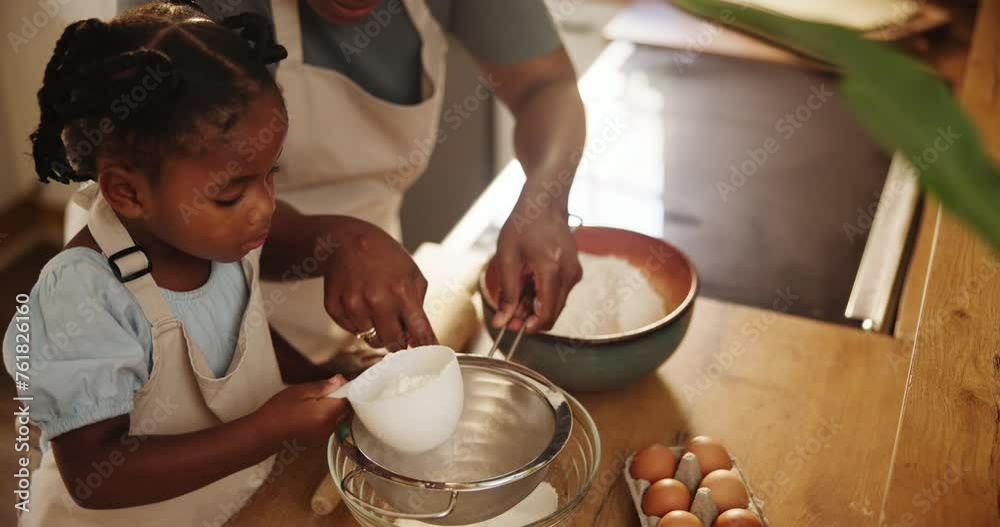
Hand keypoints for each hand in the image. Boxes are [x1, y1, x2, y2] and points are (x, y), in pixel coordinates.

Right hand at [256, 376, 351, 444]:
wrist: (263, 435)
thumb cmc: (278, 412)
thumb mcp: (300, 392)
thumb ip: (323, 387)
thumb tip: (340, 380)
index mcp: (328, 414)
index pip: (348, 399)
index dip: (346, 388)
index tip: (339, 381)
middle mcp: (330, 427)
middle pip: (344, 409)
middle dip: (338, 397)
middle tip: (323, 389)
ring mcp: (324, 435)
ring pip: (336, 416)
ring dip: (330, 406)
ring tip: (312, 400)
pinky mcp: (317, 439)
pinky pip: (327, 423)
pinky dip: (323, 415)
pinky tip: (309, 411)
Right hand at [323, 221, 436, 350]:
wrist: (347, 241)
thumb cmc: (384, 257)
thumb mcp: (412, 274)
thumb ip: (418, 307)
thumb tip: (418, 339)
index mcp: (402, 291)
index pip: (419, 331)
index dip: (425, 347)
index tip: (428, 356)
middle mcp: (377, 300)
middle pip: (393, 343)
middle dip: (398, 342)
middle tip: (398, 332)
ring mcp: (353, 305)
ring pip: (371, 340)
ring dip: (377, 331)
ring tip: (376, 308)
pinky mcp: (335, 308)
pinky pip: (352, 331)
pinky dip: (359, 324)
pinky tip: (360, 303)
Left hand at [492, 204, 582, 333]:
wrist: (544, 204)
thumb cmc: (524, 225)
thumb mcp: (507, 258)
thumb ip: (507, 293)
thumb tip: (502, 322)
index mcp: (552, 269)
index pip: (546, 313)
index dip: (529, 327)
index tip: (513, 329)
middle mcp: (569, 274)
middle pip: (553, 313)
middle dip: (530, 319)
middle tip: (508, 316)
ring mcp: (574, 273)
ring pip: (556, 305)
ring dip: (535, 308)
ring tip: (516, 293)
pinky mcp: (574, 271)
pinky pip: (559, 293)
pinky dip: (543, 296)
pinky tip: (527, 284)